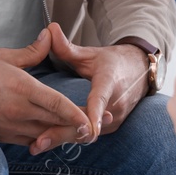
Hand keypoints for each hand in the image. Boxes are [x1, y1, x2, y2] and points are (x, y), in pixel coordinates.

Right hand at [0, 27, 90, 151]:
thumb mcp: (5, 56)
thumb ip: (33, 51)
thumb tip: (50, 35)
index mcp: (22, 89)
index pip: (56, 104)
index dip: (76, 114)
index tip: (91, 121)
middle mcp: (19, 111)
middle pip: (56, 124)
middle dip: (77, 127)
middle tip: (96, 127)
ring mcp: (11, 127)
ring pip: (46, 136)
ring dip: (63, 135)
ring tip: (80, 132)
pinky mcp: (4, 136)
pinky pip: (31, 141)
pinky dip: (45, 139)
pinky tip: (54, 135)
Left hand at [33, 23, 149, 151]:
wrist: (139, 71)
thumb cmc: (112, 62)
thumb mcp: (90, 53)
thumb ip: (67, 46)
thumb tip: (49, 28)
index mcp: (110, 83)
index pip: (100, 100)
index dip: (93, 115)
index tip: (86, 128)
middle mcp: (115, 105)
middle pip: (89, 125)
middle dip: (63, 134)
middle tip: (38, 142)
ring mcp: (115, 118)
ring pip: (87, 134)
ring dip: (64, 139)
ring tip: (37, 145)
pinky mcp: (111, 127)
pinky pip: (89, 135)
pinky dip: (70, 138)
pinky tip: (48, 142)